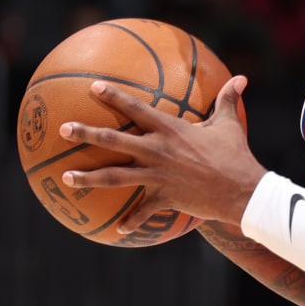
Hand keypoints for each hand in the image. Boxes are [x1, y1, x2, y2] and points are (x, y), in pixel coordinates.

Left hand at [59, 75, 264, 232]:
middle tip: (63, 129)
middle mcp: (157, 151)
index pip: (135, 108)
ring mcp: (157, 176)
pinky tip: (119, 228)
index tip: (93, 87)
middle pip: (113, 141)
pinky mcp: (164, 198)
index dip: (114, 96)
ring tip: (66, 178)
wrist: (241, 191)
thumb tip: (241, 77)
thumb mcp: (229, 124)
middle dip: (85, 134)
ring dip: (88, 178)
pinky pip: (142, 212)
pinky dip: (131, 220)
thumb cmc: (235, 155)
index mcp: (170, 130)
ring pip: (114, 177)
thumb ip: (228, 100)